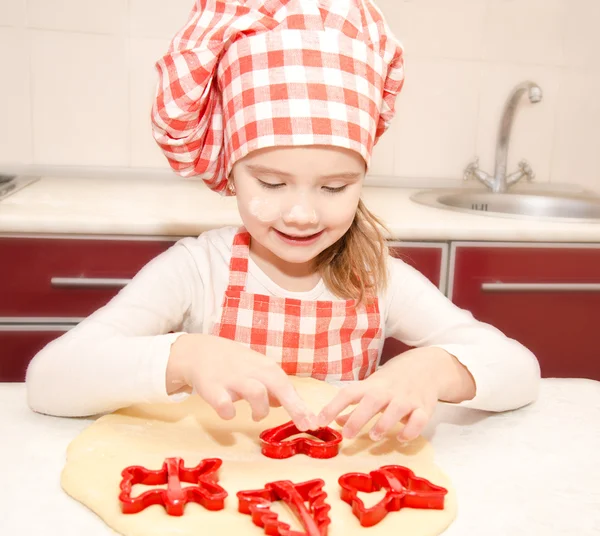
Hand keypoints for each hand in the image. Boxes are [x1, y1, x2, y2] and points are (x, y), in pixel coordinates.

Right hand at [167, 333, 317, 430]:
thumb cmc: (234, 363)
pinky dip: (229, 412)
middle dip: (294, 406)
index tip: (314, 424)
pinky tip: (228, 412)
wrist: (200, 351)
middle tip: (304, 425)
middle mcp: (253, 371)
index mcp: (266, 368)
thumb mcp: (257, 370)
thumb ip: (273, 387)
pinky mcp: (212, 388)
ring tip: (255, 414)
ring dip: (260, 409)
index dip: (302, 406)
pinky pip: (224, 404)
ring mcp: (233, 379)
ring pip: (256, 393)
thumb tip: (287, 404)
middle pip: (279, 385)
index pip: (289, 387)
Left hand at [317, 347, 474, 442]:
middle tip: (347, 435)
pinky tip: (401, 438)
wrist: (425, 367)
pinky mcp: (424, 407)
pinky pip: (419, 419)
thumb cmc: (391, 382)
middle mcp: (387, 391)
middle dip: (359, 418)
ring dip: (384, 423)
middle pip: (371, 401)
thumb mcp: (371, 389)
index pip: (348, 393)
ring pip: (396, 409)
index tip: (318, 421)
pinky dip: (411, 429)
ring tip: (374, 437)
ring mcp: (406, 398)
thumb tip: (336, 421)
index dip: (332, 406)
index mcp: (370, 386)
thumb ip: (354, 407)